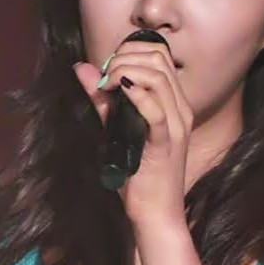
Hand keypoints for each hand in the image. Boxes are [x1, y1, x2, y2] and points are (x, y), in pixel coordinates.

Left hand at [72, 40, 193, 226]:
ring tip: (107, 85)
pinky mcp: (166, 143)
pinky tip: (118, 92)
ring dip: (126, 72)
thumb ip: (103, 99)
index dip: (132, 50)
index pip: (160, 55)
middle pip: (159, 60)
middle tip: (105, 76)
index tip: (109, 66)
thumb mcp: (118, 129)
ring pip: (158, 78)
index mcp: (175, 103)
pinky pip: (155, 110)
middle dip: (126, 57)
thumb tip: (83, 68)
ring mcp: (176, 125)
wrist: (157, 214)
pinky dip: (136, 95)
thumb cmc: (139, 174)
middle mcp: (180, 109)